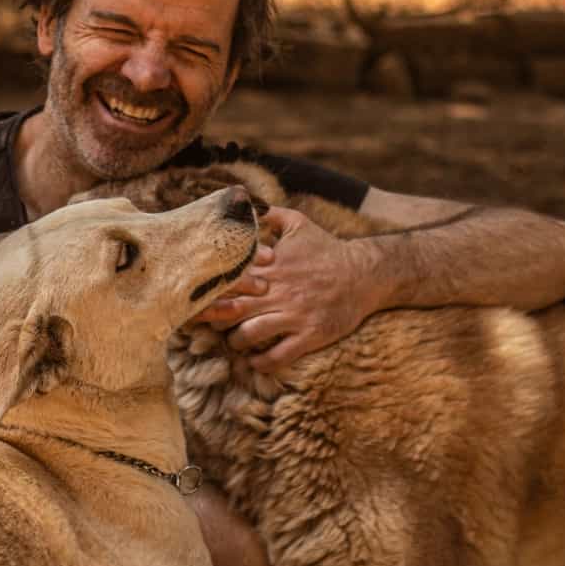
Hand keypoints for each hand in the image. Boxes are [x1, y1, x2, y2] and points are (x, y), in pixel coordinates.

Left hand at [192, 205, 382, 372]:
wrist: (365, 273)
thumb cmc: (328, 249)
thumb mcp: (299, 224)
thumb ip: (270, 214)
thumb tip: (247, 203)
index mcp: (271, 267)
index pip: (230, 281)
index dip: (211, 291)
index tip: (199, 297)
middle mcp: (278, 291)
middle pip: (232, 309)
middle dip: (214, 320)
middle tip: (207, 325)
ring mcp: (294, 315)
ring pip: (250, 334)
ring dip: (236, 341)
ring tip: (234, 341)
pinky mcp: (311, 334)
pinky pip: (279, 355)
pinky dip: (262, 362)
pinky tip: (255, 362)